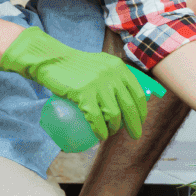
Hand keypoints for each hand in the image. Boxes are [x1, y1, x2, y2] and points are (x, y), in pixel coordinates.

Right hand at [0, 27, 146, 141]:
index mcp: (119, 68)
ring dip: (114, 129)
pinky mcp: (83, 93)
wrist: (53, 60)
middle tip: (134, 135)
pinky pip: (96, 118)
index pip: (138, 93)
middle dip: (134, 125)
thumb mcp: (102, 64)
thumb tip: (129, 96)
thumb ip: (116, 75)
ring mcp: (98, 84)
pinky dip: (100, 131)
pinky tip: (100, 136)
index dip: (142, 110)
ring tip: (110, 133)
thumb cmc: (77, 65)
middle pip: (129, 106)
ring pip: (114, 114)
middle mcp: (112, 74)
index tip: (141, 121)